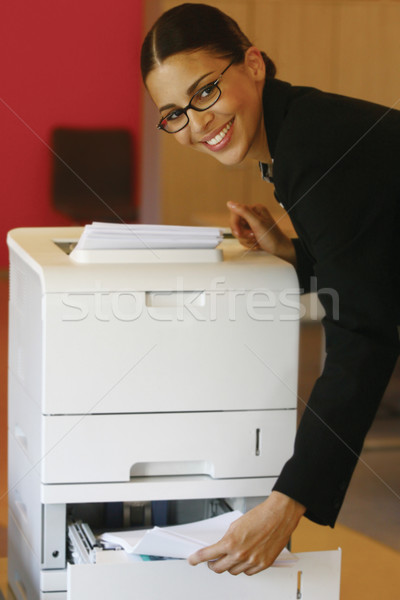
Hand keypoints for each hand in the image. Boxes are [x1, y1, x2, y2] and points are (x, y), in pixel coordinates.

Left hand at [188, 492, 305, 575]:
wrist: (279, 516)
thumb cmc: (260, 516)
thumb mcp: (236, 525)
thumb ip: (227, 539)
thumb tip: (221, 547)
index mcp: (231, 542)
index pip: (208, 554)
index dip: (197, 558)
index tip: (192, 560)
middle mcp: (241, 554)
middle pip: (219, 568)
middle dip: (213, 564)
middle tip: (211, 560)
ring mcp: (252, 561)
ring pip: (233, 572)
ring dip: (229, 566)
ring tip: (231, 557)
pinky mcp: (263, 565)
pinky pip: (248, 573)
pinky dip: (244, 568)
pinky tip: (244, 560)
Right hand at [227, 201, 295, 266]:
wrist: (280, 249)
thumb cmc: (273, 237)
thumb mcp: (258, 223)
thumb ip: (244, 212)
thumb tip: (230, 203)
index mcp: (255, 209)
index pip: (236, 213)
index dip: (235, 224)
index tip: (239, 233)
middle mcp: (253, 215)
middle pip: (236, 223)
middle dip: (242, 233)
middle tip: (251, 236)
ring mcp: (252, 224)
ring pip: (238, 232)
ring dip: (245, 239)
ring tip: (255, 239)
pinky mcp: (251, 232)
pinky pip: (242, 238)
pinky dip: (247, 242)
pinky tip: (256, 242)